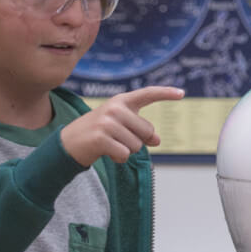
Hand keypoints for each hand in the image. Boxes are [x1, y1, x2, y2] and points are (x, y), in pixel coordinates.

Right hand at [61, 86, 184, 166]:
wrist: (68, 143)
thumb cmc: (98, 132)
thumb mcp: (120, 126)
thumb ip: (139, 130)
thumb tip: (158, 141)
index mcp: (121, 101)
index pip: (148, 94)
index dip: (166, 93)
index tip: (182, 93)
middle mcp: (115, 108)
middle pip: (147, 131)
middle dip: (138, 141)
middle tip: (119, 140)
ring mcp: (107, 122)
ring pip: (136, 145)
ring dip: (127, 151)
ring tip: (111, 145)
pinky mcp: (101, 138)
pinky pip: (124, 155)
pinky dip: (119, 159)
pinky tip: (108, 153)